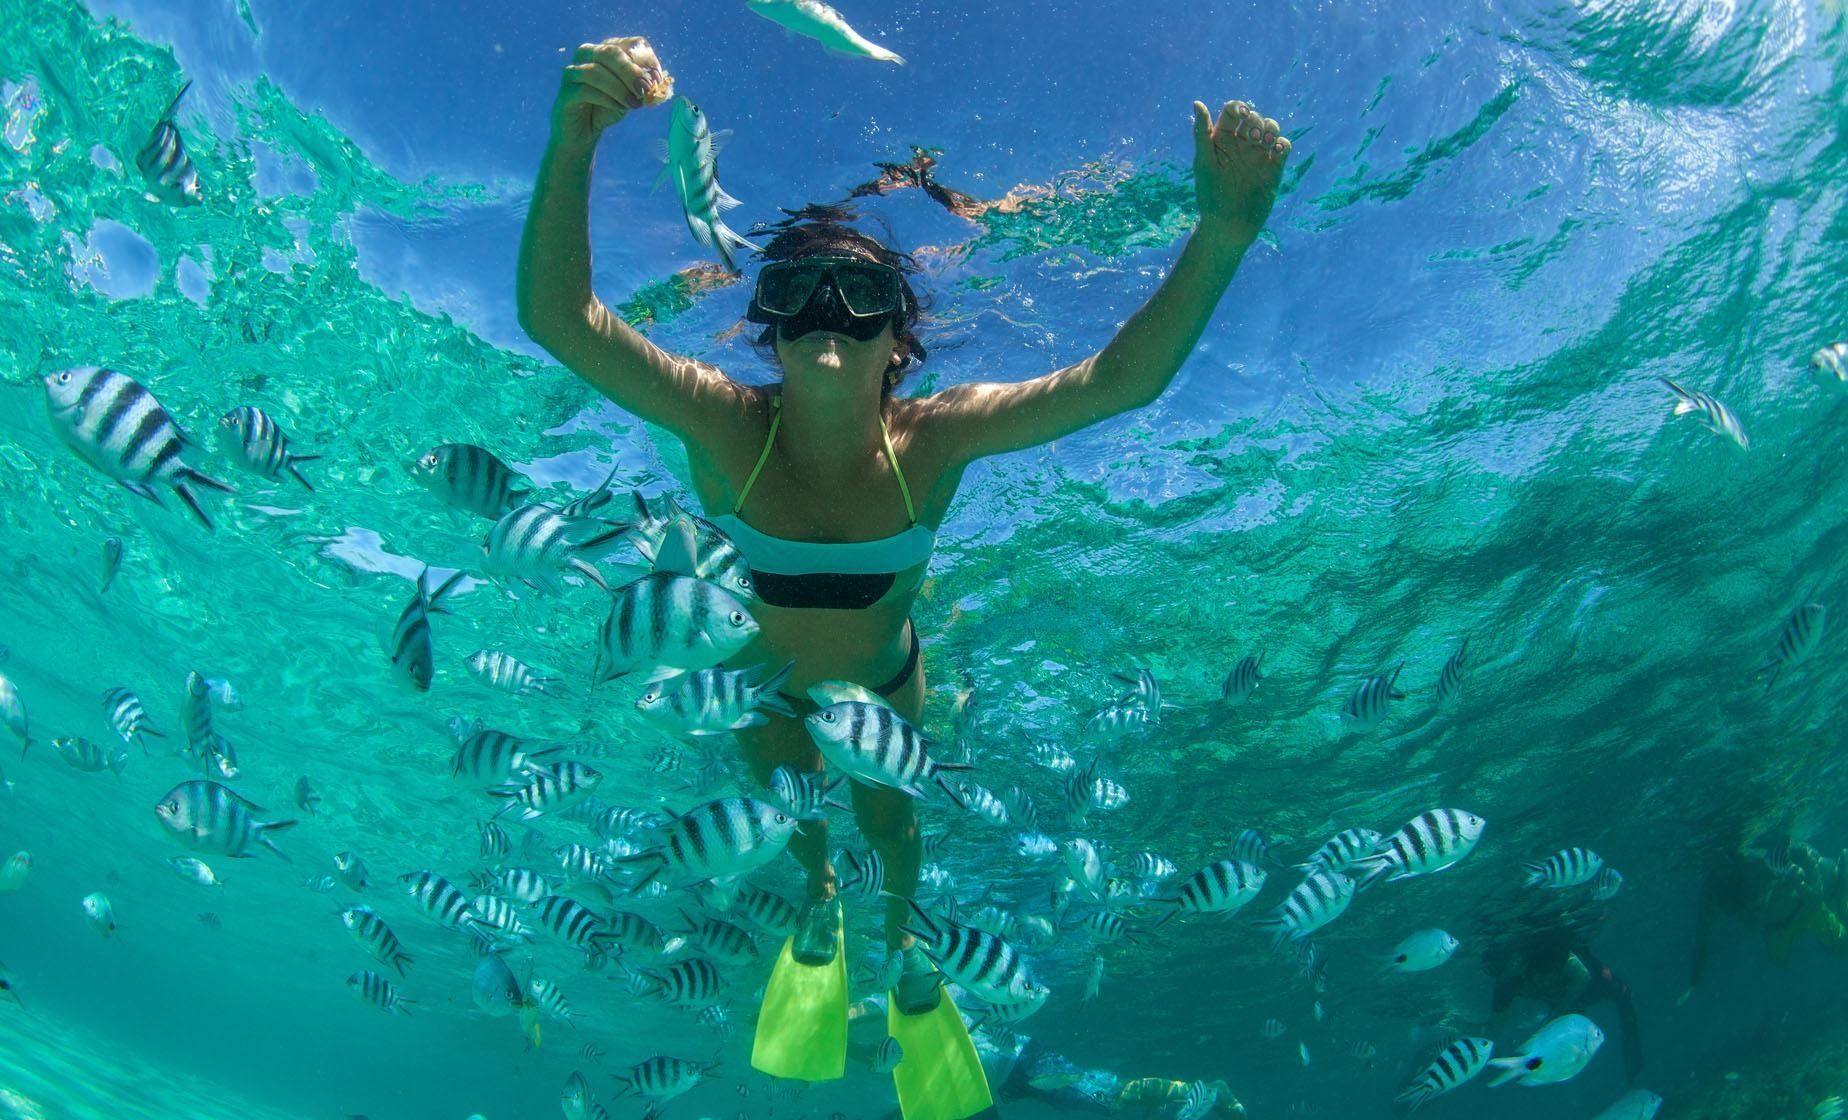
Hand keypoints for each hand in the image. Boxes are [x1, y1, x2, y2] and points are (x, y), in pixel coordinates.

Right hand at [551, 36, 671, 150]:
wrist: (583, 132)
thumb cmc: (609, 108)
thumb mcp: (631, 96)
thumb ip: (642, 87)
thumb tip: (655, 81)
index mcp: (608, 49)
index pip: (632, 43)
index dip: (647, 60)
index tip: (657, 80)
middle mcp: (587, 54)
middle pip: (610, 52)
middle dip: (631, 71)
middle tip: (645, 89)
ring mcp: (572, 72)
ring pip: (595, 71)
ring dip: (619, 88)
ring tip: (633, 104)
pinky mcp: (565, 93)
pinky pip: (585, 90)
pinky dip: (607, 99)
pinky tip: (619, 108)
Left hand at [1191, 99, 1289, 245]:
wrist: (1229, 225)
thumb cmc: (1211, 196)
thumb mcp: (1203, 162)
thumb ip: (1201, 132)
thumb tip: (1197, 103)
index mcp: (1221, 140)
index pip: (1233, 112)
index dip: (1238, 108)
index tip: (1240, 116)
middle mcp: (1240, 145)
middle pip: (1254, 117)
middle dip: (1255, 120)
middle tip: (1252, 136)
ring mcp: (1258, 156)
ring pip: (1271, 128)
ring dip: (1271, 128)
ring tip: (1265, 142)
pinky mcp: (1273, 169)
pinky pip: (1283, 147)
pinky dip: (1283, 144)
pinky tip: (1276, 151)